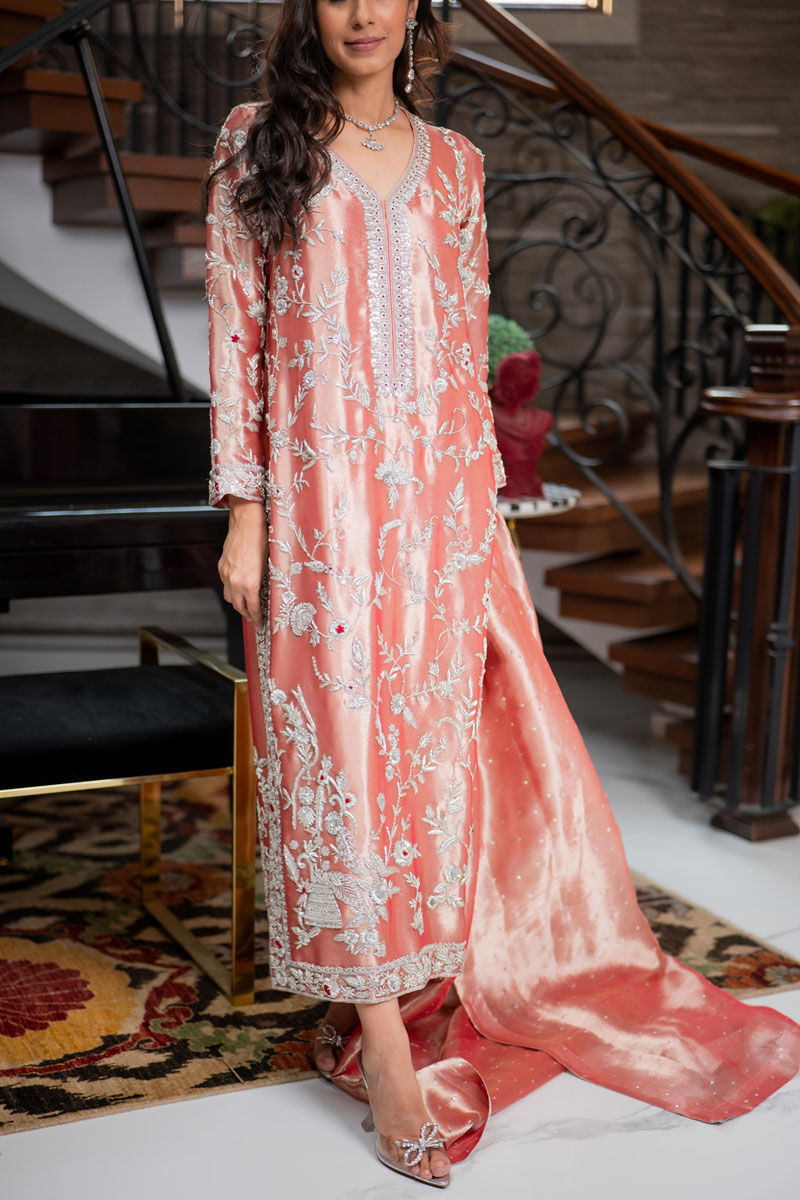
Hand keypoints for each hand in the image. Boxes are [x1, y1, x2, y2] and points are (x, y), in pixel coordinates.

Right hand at [218, 497, 267, 628]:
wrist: (246, 522)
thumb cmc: (262, 539)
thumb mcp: (270, 564)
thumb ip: (266, 582)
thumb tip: (268, 593)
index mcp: (250, 583)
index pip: (253, 609)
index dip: (257, 619)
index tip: (260, 624)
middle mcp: (235, 581)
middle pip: (239, 607)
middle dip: (247, 615)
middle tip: (255, 618)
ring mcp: (226, 574)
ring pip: (229, 598)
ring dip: (238, 604)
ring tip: (247, 606)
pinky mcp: (222, 567)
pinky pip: (225, 585)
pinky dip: (231, 591)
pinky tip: (239, 590)